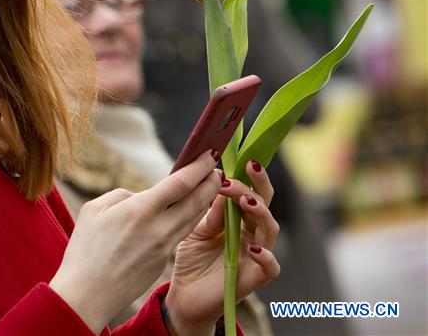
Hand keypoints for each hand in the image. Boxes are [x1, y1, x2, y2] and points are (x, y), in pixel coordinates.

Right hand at [50, 150, 220, 332]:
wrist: (87, 295)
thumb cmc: (84, 250)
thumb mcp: (95, 210)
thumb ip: (122, 196)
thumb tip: (143, 197)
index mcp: (140, 211)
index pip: (180, 183)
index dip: (198, 167)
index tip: (208, 153)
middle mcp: (158, 229)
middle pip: (196, 201)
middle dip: (210, 182)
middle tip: (217, 169)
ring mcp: (163, 247)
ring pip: (193, 218)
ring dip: (205, 200)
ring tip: (210, 186)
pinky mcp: (163, 261)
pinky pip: (181, 233)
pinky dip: (190, 218)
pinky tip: (189, 211)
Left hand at [165, 160, 281, 335]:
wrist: (184, 296)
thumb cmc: (192, 258)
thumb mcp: (195, 227)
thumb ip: (209, 209)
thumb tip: (218, 181)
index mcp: (239, 219)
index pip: (250, 191)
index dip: (247, 175)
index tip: (236, 160)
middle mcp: (252, 233)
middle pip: (265, 204)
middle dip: (258, 185)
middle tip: (249, 168)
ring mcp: (256, 255)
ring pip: (271, 229)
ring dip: (260, 211)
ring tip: (245, 200)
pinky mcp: (254, 278)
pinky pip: (271, 266)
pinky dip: (266, 256)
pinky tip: (252, 246)